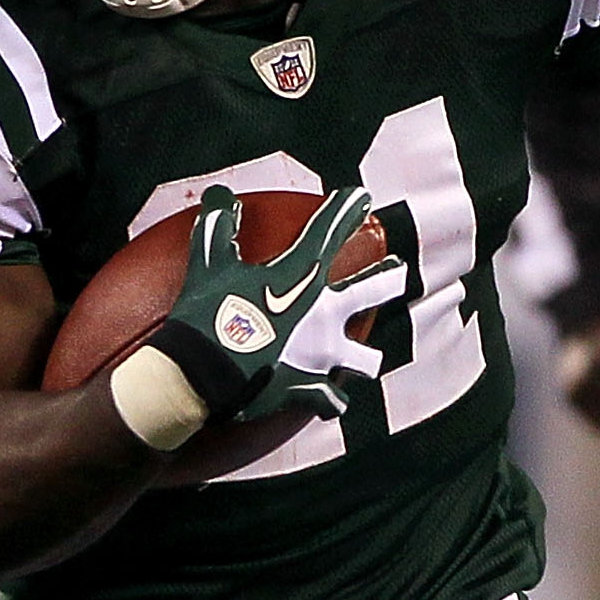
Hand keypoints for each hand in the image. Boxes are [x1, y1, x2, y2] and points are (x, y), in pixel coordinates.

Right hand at [149, 184, 410, 427]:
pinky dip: (328, 402)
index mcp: (301, 275)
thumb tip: (219, 195)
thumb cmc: (206, 315)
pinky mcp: (308, 389)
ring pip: (361, 357)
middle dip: (388, 277)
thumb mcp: (208, 262)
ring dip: (362, 358)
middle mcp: (323, 313)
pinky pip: (329, 401)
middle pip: (370, 289)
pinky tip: (331, 403)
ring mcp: (321, 354)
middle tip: (399, 270)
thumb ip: (217, 226)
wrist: (199, 375)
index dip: (348, 210)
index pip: (332, 232)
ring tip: (368, 359)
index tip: (362, 197)